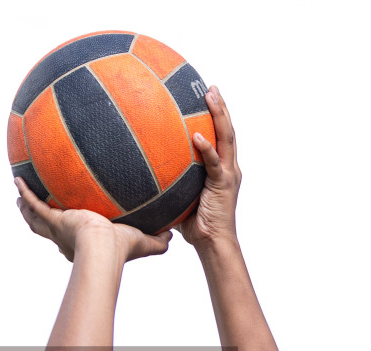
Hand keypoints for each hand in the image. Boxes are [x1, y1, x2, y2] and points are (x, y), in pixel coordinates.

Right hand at [14, 177, 169, 262]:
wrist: (104, 249)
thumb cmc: (121, 250)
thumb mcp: (144, 243)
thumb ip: (158, 240)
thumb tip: (173, 236)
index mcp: (82, 244)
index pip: (73, 239)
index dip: (69, 234)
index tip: (69, 224)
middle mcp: (66, 238)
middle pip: (48, 228)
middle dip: (39, 219)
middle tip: (33, 208)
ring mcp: (57, 229)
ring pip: (36, 218)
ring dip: (26, 208)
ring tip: (18, 195)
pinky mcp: (54, 219)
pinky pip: (35, 204)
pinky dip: (25, 193)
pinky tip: (17, 180)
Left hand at [180, 86, 240, 248]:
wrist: (212, 243)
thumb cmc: (194, 224)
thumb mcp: (179, 196)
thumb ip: (170, 180)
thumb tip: (142, 171)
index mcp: (221, 168)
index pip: (220, 136)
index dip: (216, 115)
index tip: (206, 95)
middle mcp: (228, 167)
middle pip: (227, 130)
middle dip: (220, 107)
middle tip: (210, 87)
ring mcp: (228, 174)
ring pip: (227, 138)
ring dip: (219, 115)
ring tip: (210, 95)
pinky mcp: (224, 185)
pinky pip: (214, 163)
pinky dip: (206, 148)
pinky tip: (196, 135)